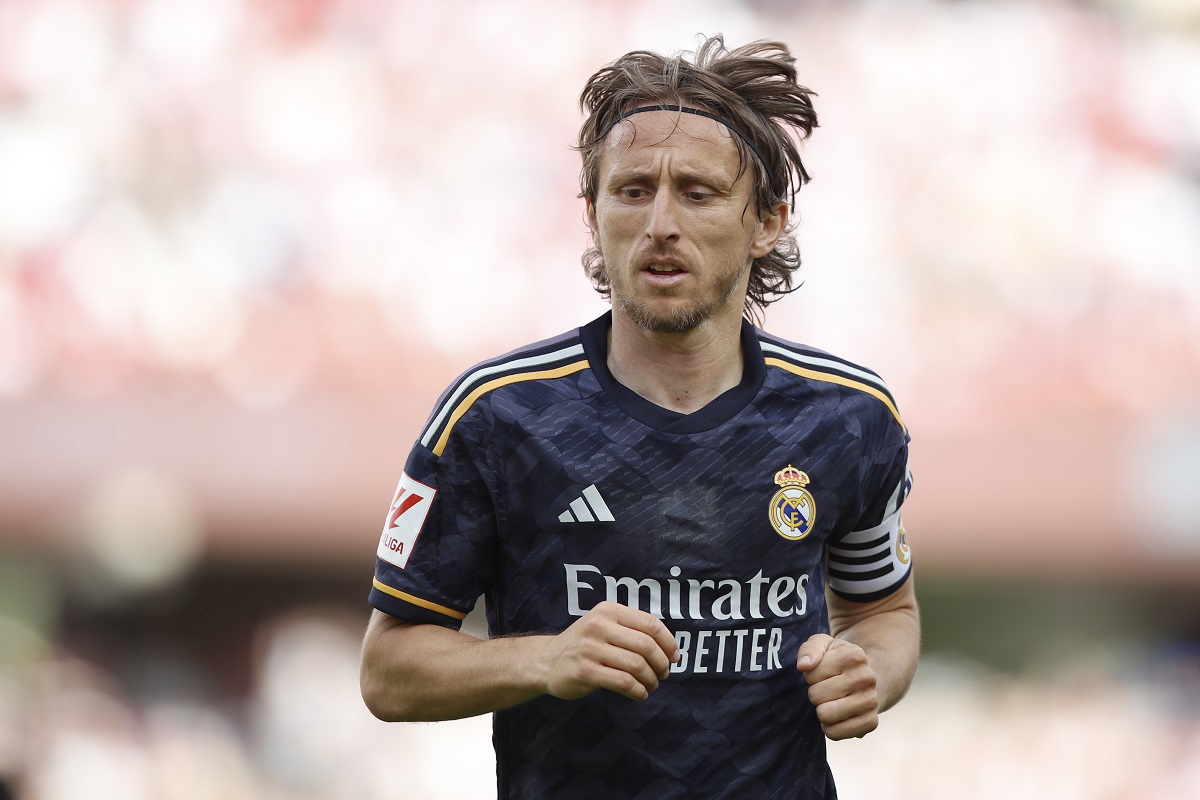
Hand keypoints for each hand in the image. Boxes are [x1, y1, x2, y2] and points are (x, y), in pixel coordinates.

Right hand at [540, 601, 679, 701]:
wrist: (546, 661)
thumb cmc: (583, 644)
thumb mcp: (603, 624)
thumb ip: (630, 629)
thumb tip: (668, 646)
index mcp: (608, 610)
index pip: (650, 623)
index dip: (668, 642)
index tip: (674, 656)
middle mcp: (599, 626)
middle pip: (646, 645)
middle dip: (661, 663)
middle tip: (663, 673)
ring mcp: (590, 649)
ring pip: (636, 665)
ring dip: (651, 679)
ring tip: (651, 685)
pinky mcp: (585, 672)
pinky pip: (623, 682)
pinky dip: (638, 691)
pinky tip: (639, 694)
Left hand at [796, 633, 878, 739]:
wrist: (870, 678)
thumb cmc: (839, 661)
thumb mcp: (824, 645)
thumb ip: (810, 649)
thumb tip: (804, 666)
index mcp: (854, 655)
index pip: (810, 674)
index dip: (811, 675)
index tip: (824, 673)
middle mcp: (867, 678)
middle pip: (816, 696)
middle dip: (816, 693)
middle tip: (827, 689)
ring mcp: (871, 701)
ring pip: (824, 715)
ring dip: (821, 710)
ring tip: (832, 701)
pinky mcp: (871, 722)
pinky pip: (834, 733)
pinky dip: (829, 727)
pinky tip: (837, 716)